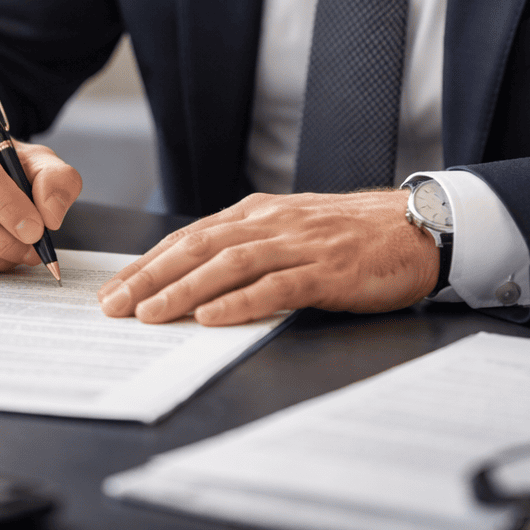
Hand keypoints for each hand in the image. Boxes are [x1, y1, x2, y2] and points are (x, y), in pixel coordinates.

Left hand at [98, 189, 437, 324]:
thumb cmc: (349, 233)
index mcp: (258, 212)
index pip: (190, 237)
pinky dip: (242, 301)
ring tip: (150, 313)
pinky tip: (213, 317)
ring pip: (230, 264)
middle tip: (115, 304)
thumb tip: (196, 276)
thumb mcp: (290, 229)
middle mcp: (272, 223)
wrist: (414, 225)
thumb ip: (249, 245)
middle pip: (199, 247)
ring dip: (185, 289)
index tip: (115, 287)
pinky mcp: (327, 269)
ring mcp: (300, 244)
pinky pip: (278, 285)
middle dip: (151, 276)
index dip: (148, 262)